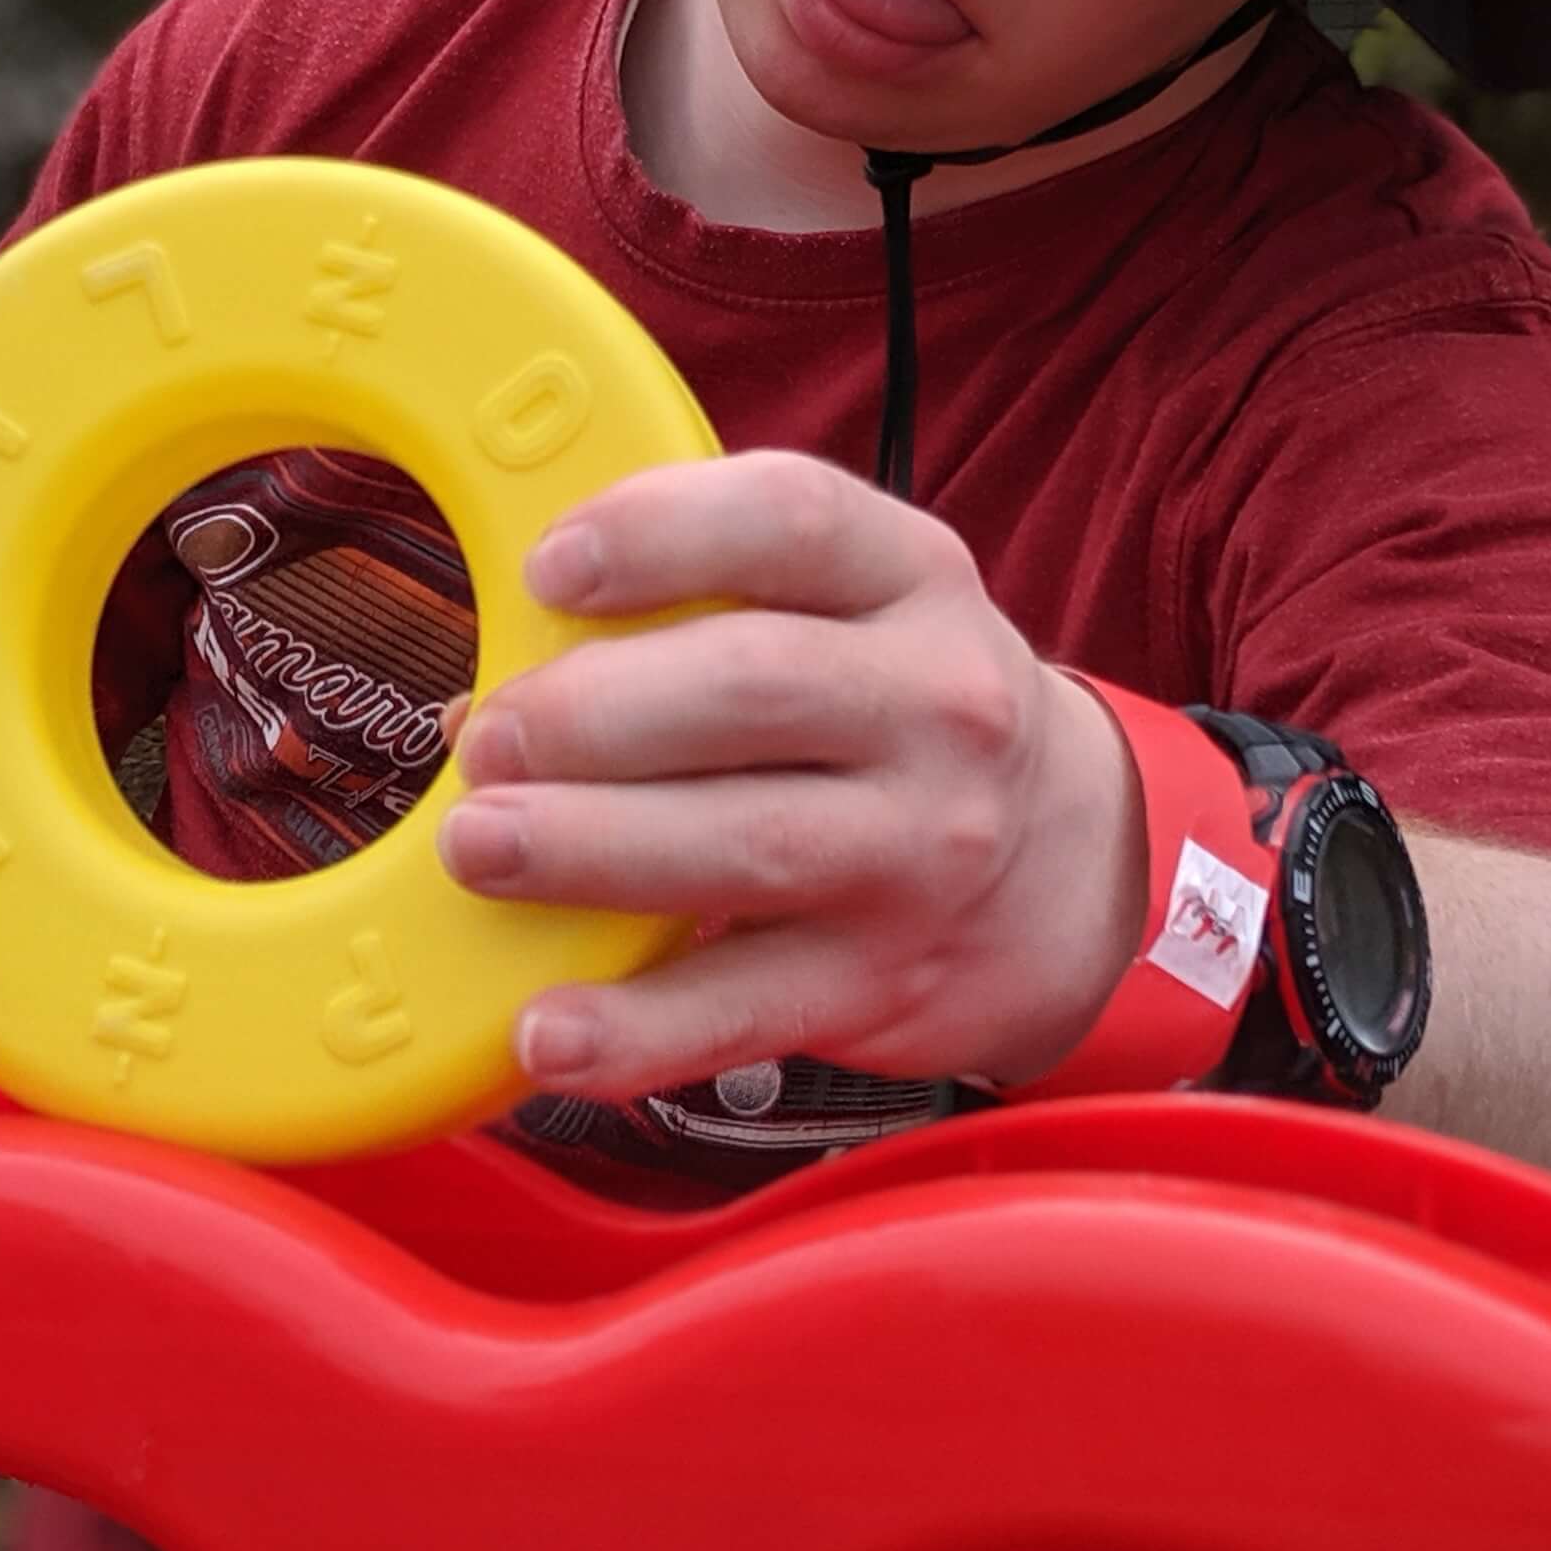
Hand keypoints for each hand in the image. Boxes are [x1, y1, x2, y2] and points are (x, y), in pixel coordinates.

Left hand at [436, 449, 1147, 1104]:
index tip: (549, 568)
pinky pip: (746, 1009)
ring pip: (749, 844)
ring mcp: (921, 850)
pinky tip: (548, 1031)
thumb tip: (480, 689)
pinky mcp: (884, 980)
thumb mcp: (846, 614)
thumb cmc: (894, 711)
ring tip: (479, 846)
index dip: (660, 533)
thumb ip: (695, 610)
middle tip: (491, 738)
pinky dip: (637, 1028)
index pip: (792, 519)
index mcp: (908, 577)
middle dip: (598, 711)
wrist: (1070, 865)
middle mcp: (936, 704)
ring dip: (593, 848)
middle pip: (755, 686)